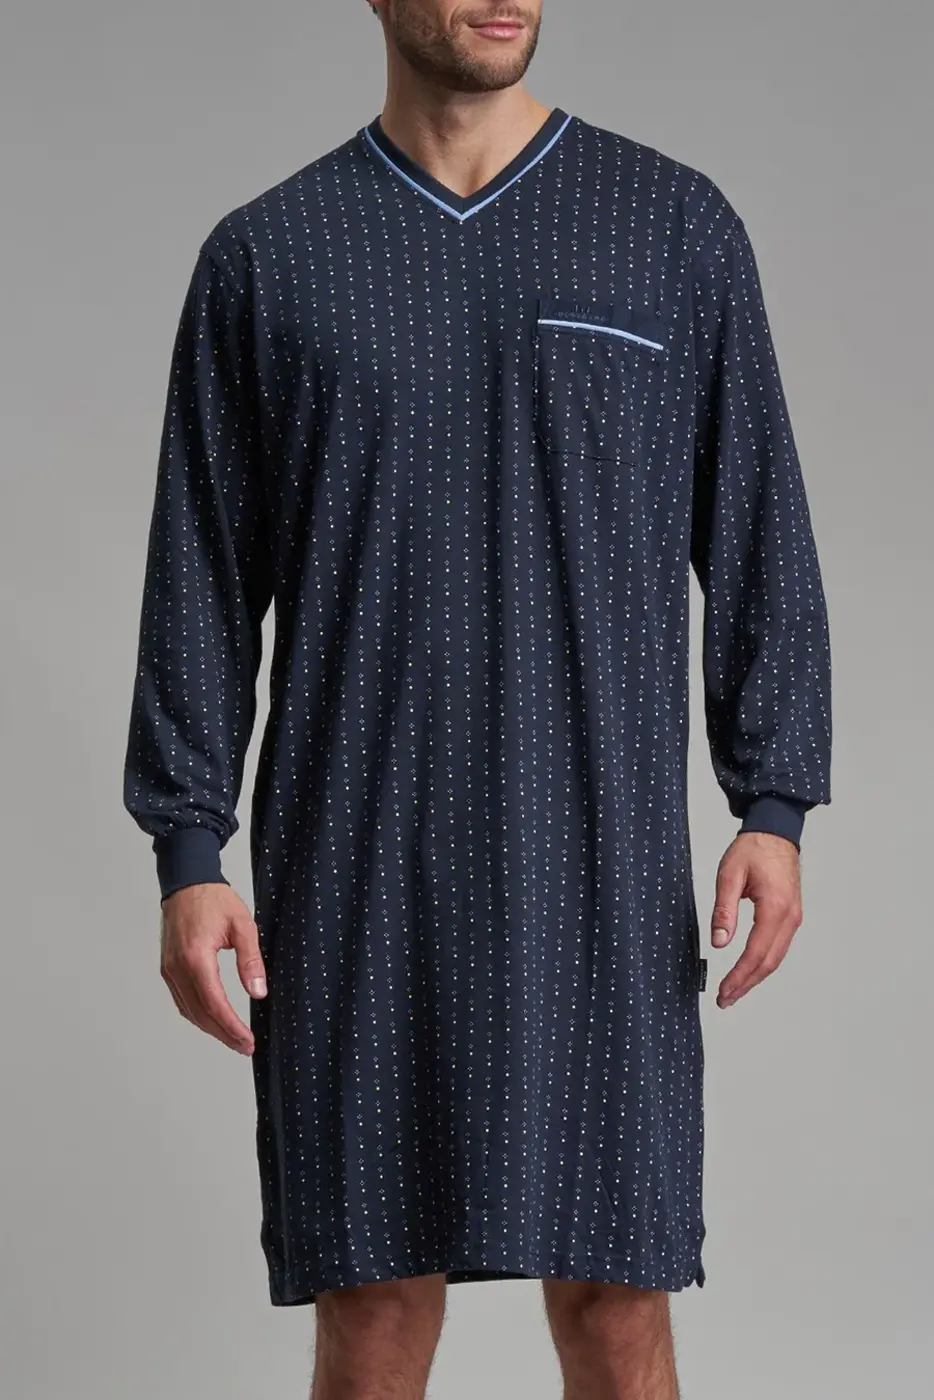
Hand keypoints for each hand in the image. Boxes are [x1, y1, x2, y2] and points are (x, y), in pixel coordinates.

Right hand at [159, 883, 267, 1053]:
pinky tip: (213, 1020)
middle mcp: (177, 968)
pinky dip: (197, 1015)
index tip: (248, 1040)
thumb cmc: (214, 899)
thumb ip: (250, 960)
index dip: (231, 1027)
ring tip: (233, 1038)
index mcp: (195, 957)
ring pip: (188, 1011)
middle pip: (200, 1014)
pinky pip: (181, 1000)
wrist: (186, 882)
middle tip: (245, 1046)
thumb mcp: (242, 925)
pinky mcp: (167, 968)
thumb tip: (258, 992)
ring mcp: (169, 969)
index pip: (214, 1003)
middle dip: (223, 1034)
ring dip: (210, 1028)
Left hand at [709, 831, 802, 1008]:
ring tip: (734, 991)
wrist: (776, 832)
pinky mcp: (791, 916)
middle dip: (746, 984)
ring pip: (775, 958)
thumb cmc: (752, 849)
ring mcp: (793, 918)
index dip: (739, 976)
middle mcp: (789, 917)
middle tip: (725, 999)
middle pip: (768, 963)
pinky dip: (763, 963)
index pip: (755, 953)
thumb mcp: (729, 875)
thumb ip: (724, 909)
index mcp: (775, 908)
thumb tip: (719, 943)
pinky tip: (749, 970)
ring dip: (755, 977)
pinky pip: (778, 947)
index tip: (723, 991)